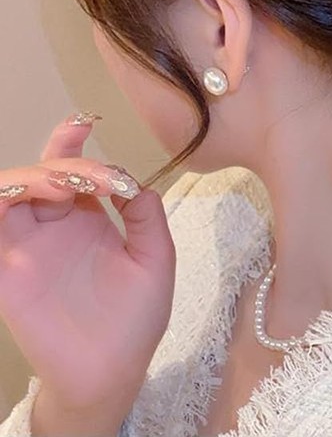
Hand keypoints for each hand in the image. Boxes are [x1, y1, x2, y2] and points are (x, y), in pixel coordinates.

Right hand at [0, 115, 175, 413]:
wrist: (114, 371)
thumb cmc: (136, 318)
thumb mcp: (155, 258)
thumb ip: (145, 216)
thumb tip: (134, 180)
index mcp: (89, 219)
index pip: (75, 170)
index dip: (74, 143)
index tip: (87, 122)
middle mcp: (56, 226)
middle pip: (44, 173)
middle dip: (67, 162)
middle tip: (93, 179)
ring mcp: (29, 246)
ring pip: (12, 192)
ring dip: (36, 178)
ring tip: (67, 186)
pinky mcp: (8, 269)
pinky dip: (1, 201)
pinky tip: (25, 195)